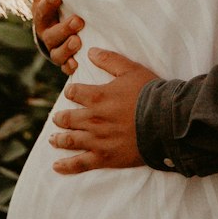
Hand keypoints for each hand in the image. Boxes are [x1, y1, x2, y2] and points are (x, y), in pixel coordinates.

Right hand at [19, 0, 83, 72]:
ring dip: (67, 49)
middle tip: (78, 21)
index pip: (41, 10)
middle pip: (51, 35)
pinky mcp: (65, 61)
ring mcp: (54, 49)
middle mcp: (46, 34)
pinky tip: (76, 64)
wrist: (56, 29)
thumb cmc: (53, 6)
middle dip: (63, 29)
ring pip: (57, 53)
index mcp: (41, 16)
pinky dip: (70, 66)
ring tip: (78, 41)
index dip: (48, 3)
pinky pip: (65, 67)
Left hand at [48, 49, 157, 173]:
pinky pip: (81, 163)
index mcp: (98, 97)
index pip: (75, 92)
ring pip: (71, 140)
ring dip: (59, 139)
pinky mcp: (105, 158)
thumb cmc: (150, 94)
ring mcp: (97, 140)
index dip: (71, 91)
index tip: (71, 93)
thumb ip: (110, 60)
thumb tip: (90, 51)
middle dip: (60, 118)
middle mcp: (93, 119)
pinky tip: (57, 166)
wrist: (165, 122)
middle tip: (56, 118)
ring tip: (52, 140)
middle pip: (68, 118)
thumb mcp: (131, 70)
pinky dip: (67, 166)